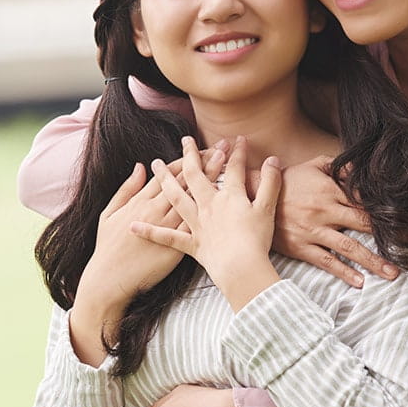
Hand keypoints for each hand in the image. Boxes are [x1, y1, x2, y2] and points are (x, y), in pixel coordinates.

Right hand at [75, 146, 227, 309]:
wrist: (110, 279)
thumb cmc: (107, 248)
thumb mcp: (109, 214)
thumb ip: (126, 189)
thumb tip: (140, 166)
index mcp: (141, 201)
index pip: (168, 174)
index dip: (186, 159)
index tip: (200, 147)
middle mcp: (156, 210)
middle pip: (185, 182)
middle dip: (205, 162)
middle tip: (222, 147)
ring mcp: (168, 227)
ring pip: (194, 199)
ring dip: (212, 180)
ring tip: (229, 165)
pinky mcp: (177, 247)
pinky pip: (197, 225)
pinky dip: (212, 212)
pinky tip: (226, 203)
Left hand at [130, 136, 280, 306]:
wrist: (241, 267)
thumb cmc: (256, 239)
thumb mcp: (268, 208)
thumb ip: (270, 182)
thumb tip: (274, 160)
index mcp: (228, 197)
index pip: (232, 168)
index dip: (236, 152)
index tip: (236, 139)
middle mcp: (208, 205)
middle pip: (196, 175)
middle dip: (191, 155)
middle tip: (185, 140)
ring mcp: (196, 224)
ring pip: (176, 197)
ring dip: (164, 179)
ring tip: (155, 164)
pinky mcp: (190, 244)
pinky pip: (166, 237)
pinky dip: (150, 232)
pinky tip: (133, 226)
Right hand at [273, 156, 397, 286]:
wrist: (252, 197)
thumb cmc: (286, 181)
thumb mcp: (314, 165)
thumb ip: (341, 166)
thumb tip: (364, 169)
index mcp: (331, 191)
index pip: (367, 203)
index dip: (391, 212)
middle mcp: (326, 211)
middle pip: (366, 226)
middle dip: (393, 237)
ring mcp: (313, 231)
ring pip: (349, 248)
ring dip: (373, 261)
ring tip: (393, 273)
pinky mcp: (302, 247)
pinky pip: (326, 262)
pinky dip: (343, 272)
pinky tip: (359, 282)